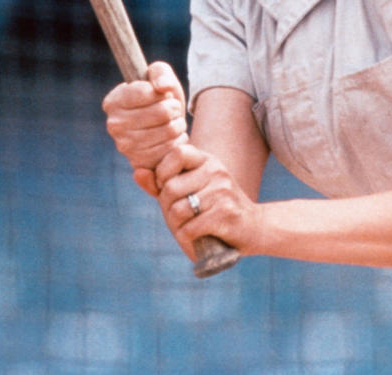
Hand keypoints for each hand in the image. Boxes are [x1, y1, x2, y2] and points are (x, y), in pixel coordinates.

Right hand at [102, 61, 187, 196]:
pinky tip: (172, 138)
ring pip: (169, 130)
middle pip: (162, 112)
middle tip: (172, 109)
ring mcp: (125, 146)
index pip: (146, 91)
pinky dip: (178, 141)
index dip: (161, 91)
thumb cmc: (160, 98)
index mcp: (113, 101)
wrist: (165, 127)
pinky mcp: (140, 162)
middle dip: (174, 108)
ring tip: (173, 122)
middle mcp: (114, 125)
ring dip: (178, 124)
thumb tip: (161, 87)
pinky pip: (171, 149)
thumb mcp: (160, 77)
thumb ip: (161, 73)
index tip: (160, 94)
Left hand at [155, 143, 261, 261]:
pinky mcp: (226, 213)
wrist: (254, 228)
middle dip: (167, 208)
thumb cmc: (213, 211)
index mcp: (206, 160)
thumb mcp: (188, 192)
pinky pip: (190, 227)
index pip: (176, 153)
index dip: (163, 173)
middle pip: (171, 187)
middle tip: (177, 217)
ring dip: (177, 225)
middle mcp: (216, 170)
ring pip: (179, 210)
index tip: (166, 188)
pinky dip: (186, 238)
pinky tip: (196, 238)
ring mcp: (223, 191)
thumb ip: (161, 183)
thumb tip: (136, 173)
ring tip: (187, 228)